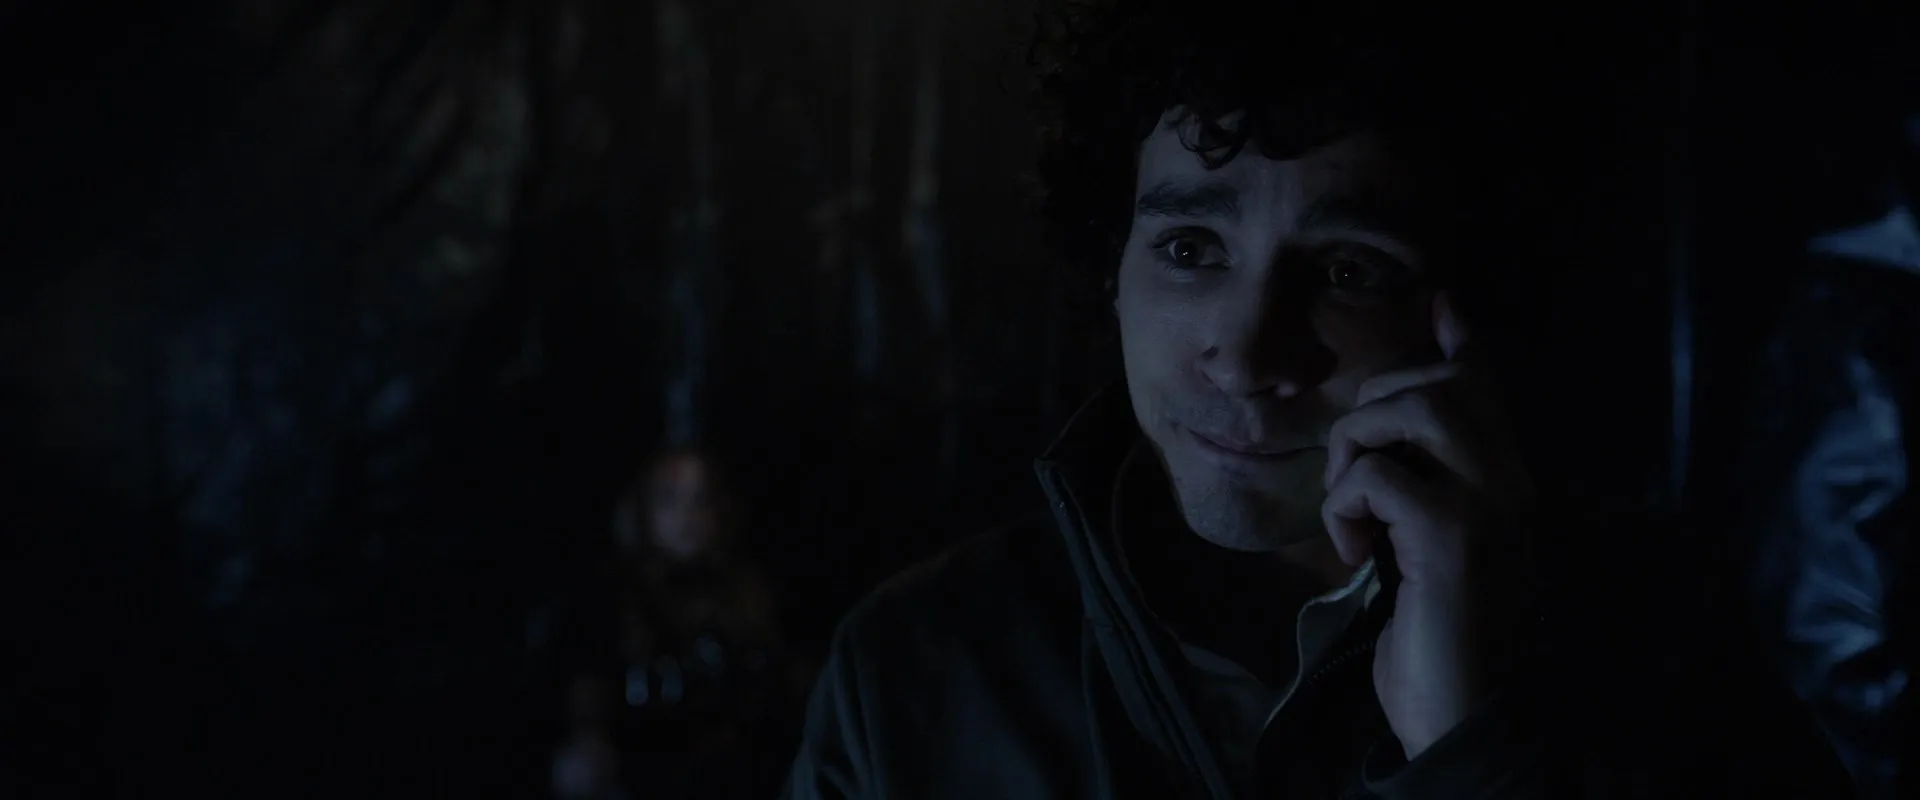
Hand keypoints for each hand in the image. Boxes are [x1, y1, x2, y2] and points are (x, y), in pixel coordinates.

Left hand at [1320, 291, 1533, 758]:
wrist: (1457, 713)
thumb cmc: (1430, 632)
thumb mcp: (1417, 543)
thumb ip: (1411, 480)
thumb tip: (1392, 431)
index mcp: (1509, 482)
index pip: (1488, 384)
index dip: (1457, 340)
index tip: (1441, 301)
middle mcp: (1513, 483)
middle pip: (1440, 383)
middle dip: (1373, 408)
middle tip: (1353, 474)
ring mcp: (1490, 506)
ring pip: (1415, 407)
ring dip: (1357, 447)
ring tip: (1352, 508)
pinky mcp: (1452, 536)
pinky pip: (1377, 474)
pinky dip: (1343, 504)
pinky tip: (1354, 550)